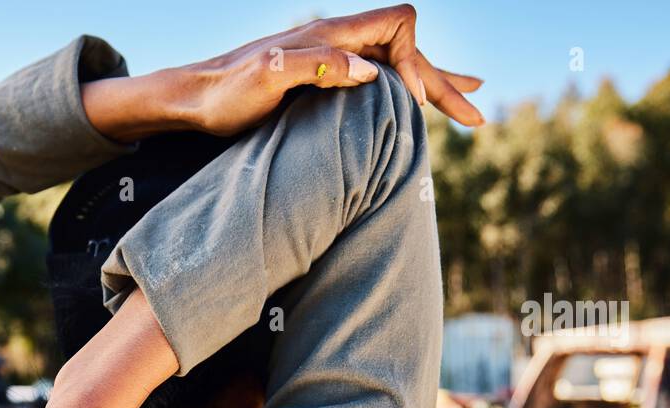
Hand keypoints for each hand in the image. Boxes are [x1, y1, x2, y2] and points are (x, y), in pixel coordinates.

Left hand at [83, 5, 483, 141]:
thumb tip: (368, 74)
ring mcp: (330, 60)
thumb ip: (317, 67)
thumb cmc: (224, 94)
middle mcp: (335, 41)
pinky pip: (375, 81)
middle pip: (406, 51)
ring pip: (396, 66)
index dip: (414, 62)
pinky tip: (414, 104)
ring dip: (433, 83)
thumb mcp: (266, 79)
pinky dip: (403, 90)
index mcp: (330, 34)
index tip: (411, 102)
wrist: (191, 99)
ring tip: (471, 97)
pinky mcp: (321, 81)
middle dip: (443, 83)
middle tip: (478, 118)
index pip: (398, 28)